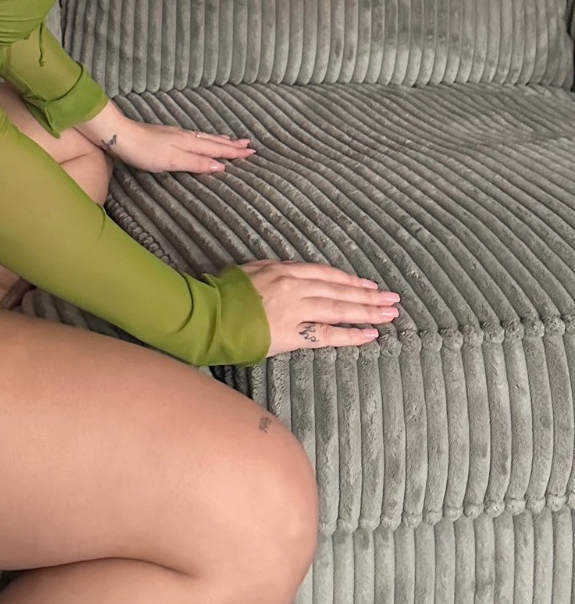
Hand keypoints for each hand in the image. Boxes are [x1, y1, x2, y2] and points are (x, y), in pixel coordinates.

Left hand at [91, 116, 257, 175]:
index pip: (217, 149)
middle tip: (249, 145)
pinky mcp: (166, 136)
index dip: (234, 152)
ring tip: (230, 139)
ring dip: (219, 140)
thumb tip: (221, 167)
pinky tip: (200, 139)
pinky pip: (194, 137)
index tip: (252, 152)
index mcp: (190, 143)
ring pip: (204, 137)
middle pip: (213, 141)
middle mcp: (186, 136)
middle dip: (231, 144)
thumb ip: (196, 163)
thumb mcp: (173, 161)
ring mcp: (176, 134)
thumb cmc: (144, 151)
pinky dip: (204, 138)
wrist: (119, 135)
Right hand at [237, 259, 401, 354]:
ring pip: (340, 310)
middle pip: (340, 291)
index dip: (351, 280)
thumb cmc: (226, 291)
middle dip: (369, 296)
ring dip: (368, 312)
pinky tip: (370, 335)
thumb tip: (296, 270)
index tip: (370, 285)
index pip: (327, 274)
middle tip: (393, 300)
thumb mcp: (253, 269)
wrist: (210, 314)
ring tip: (390, 315)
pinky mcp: (293, 335)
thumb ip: (277, 268)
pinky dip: (351, 335)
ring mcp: (296, 312)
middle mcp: (296, 288)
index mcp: (286, 271)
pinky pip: (328, 335)